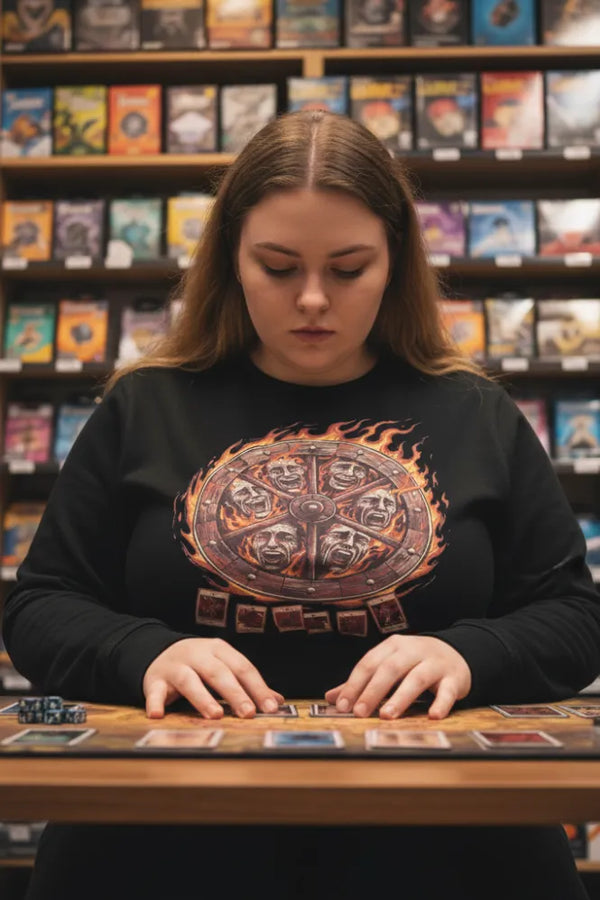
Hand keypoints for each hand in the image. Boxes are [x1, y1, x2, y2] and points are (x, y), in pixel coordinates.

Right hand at [142, 637, 283, 719]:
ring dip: (202, 698)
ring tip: (215, 715)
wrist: (159, 654)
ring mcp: (175, 666)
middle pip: (218, 672)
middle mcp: (197, 654)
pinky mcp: (154, 680)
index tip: (270, 707)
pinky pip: (154, 692)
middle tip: (248, 713)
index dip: (257, 687)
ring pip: (189, 680)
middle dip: (234, 692)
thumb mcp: (223, 667)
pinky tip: (158, 715)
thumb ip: (248, 684)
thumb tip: (278, 701)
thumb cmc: (199, 665)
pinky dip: (155, 702)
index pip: (242, 667)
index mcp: (218, 650)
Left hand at [324, 634, 471, 719]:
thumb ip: (362, 682)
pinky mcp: (454, 678)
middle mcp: (413, 651)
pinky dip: (440, 703)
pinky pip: (447, 691)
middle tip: (359, 712)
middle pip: (390, 669)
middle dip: (373, 690)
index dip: (354, 684)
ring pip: (416, 678)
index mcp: (393, 646)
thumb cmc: (415, 663)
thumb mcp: (389, 665)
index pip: (369, 663)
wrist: (456, 653)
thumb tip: (332, 698)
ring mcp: (435, 663)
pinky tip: (433, 716)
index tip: (342, 705)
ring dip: (401, 697)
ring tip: (387, 716)